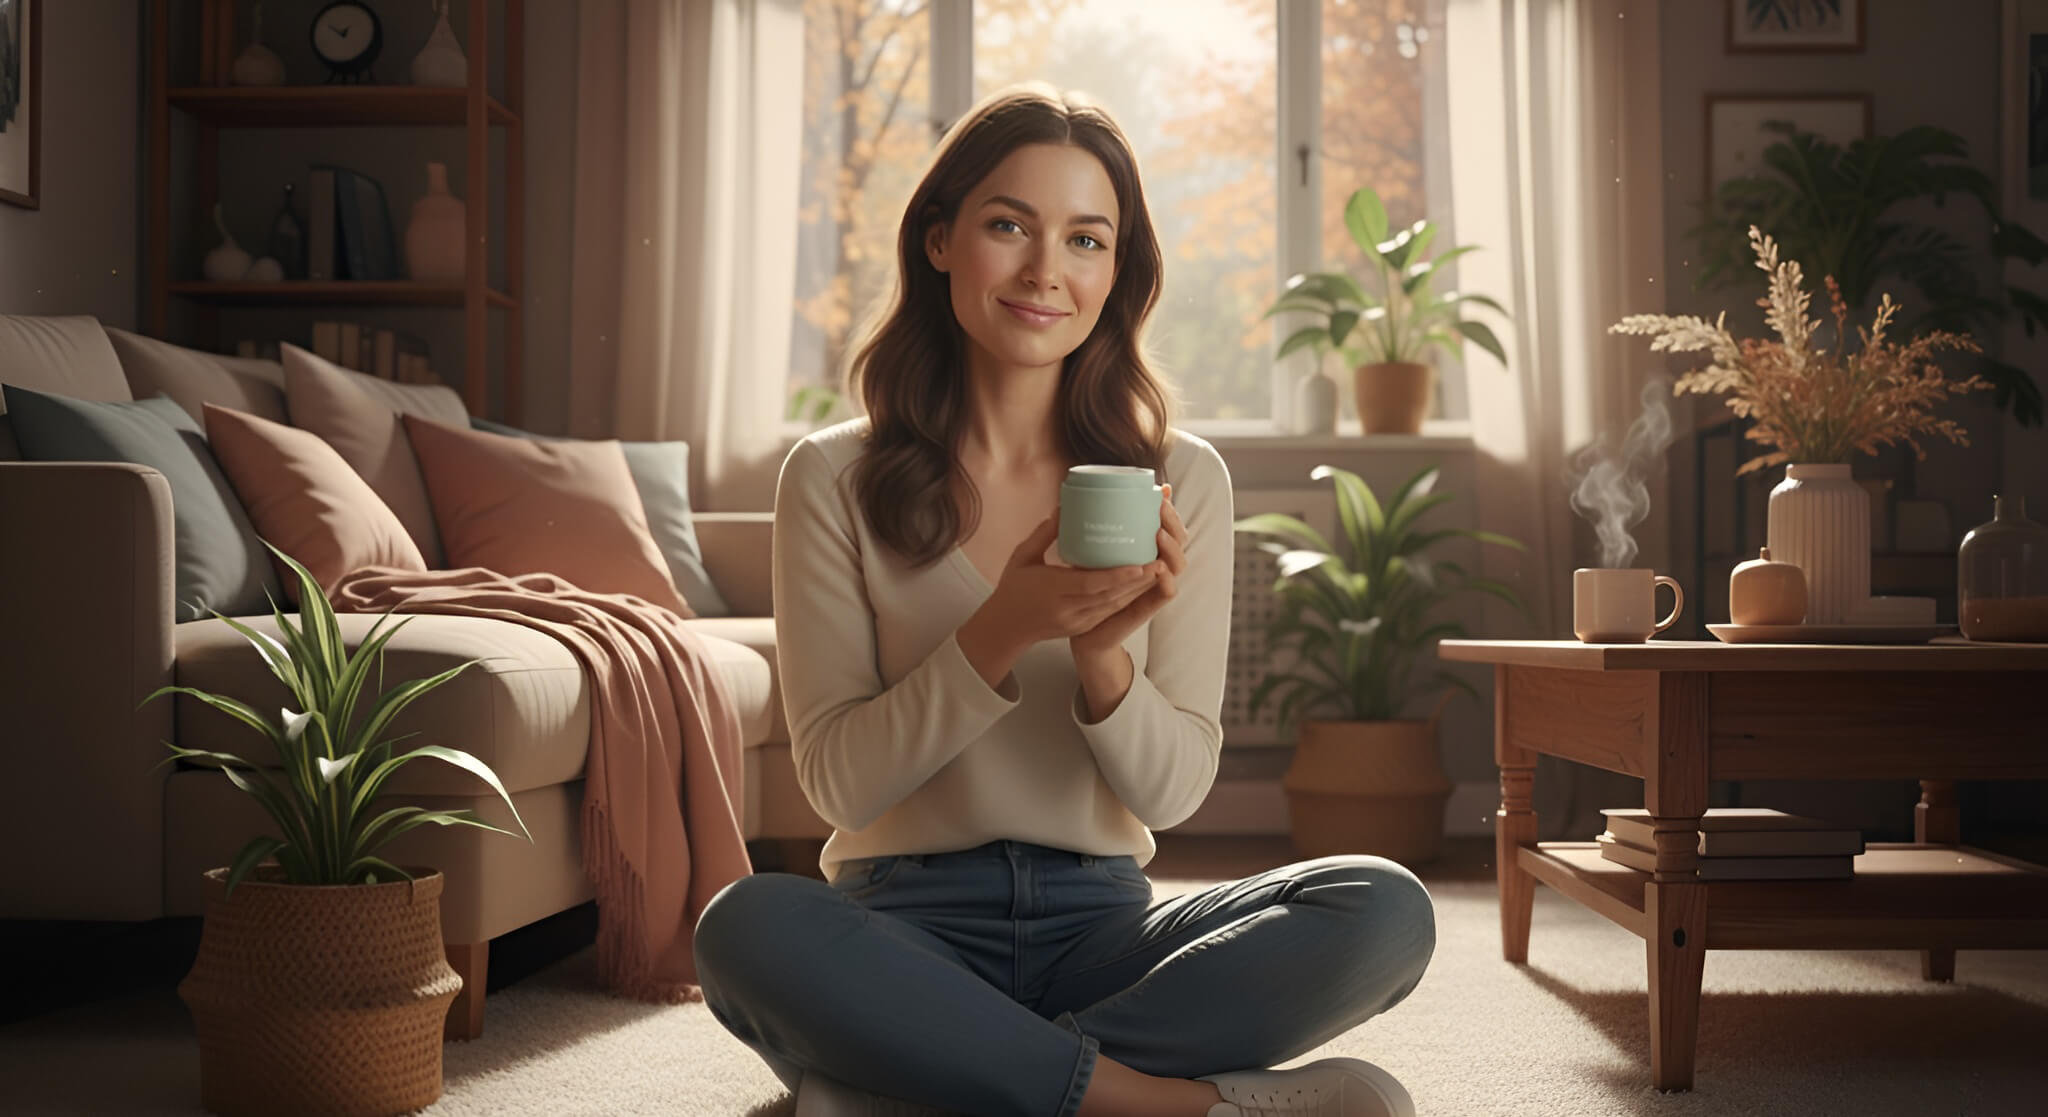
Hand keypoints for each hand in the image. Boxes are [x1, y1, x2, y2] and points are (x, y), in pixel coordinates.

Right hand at [975, 512, 1161, 651]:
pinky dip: (1126, 598)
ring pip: (1113, 606)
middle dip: (1138, 581)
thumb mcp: (1022, 556)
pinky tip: (1140, 585)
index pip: (1090, 585)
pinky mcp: (1082, 627)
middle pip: (1110, 596)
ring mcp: (1077, 621)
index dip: (1117, 576)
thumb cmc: (1012, 587)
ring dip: (1137, 590)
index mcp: (1052, 590)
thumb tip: (1064, 507)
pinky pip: (1109, 613)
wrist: (1005, 627)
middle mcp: (1068, 609)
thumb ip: (1044, 534)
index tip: (1139, 564)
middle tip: (1161, 561)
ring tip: (1158, 570)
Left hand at [1070, 482, 1188, 659]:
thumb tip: (1070, 502)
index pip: (1168, 527)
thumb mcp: (1083, 555)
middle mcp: (1153, 569)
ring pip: (1176, 565)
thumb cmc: (1082, 589)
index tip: (1162, 492)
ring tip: (1159, 535)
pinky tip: (1159, 569)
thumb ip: (1085, 532)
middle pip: (1179, 543)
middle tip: (1161, 508)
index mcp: (1142, 553)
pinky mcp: (1147, 607)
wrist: (1081, 631)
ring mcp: (1153, 588)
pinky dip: (1165, 581)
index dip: (1170, 511)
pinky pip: (1165, 593)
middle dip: (1174, 524)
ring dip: (1172, 549)